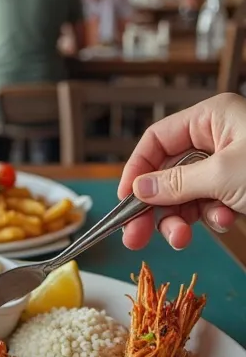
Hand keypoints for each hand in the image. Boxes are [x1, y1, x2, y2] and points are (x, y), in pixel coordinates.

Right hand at [118, 92, 245, 249]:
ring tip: (182, 238)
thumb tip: (138, 188)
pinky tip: (226, 221)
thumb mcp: (223, 176)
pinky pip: (210, 202)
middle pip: (168, 171)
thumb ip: (176, 184)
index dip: (137, 170)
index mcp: (212, 117)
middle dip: (154, 205)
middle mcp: (218, 137)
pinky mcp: (241, 187)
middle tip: (135, 237)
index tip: (123, 201)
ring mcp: (230, 163)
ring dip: (181, 218)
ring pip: (187, 192)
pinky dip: (211, 217)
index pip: (157, 140)